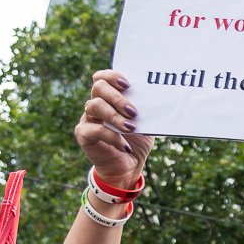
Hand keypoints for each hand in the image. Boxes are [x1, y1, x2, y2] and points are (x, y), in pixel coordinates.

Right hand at [78, 71, 154, 187]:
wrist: (128, 167)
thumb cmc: (137, 142)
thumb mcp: (145, 124)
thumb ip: (146, 111)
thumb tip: (159, 97)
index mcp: (109, 97)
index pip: (102, 77)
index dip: (112, 76)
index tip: (128, 85)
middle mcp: (96, 104)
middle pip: (98, 87)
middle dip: (117, 97)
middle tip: (133, 111)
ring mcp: (88, 118)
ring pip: (95, 105)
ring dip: (115, 116)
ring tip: (131, 127)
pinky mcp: (83, 134)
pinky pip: (95, 130)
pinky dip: (113, 136)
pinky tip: (125, 145)